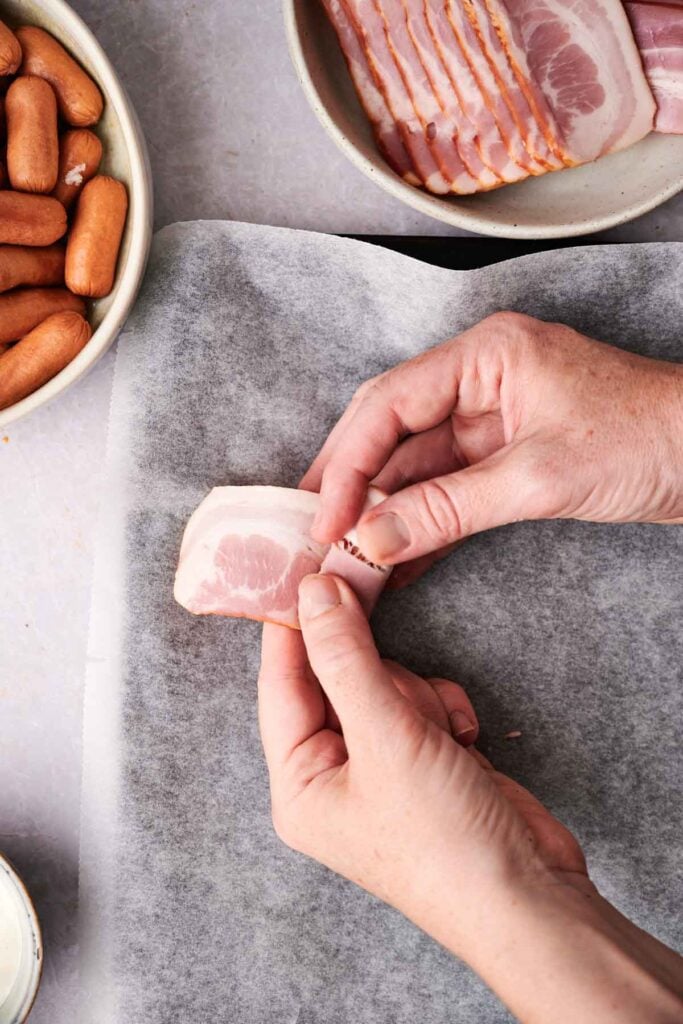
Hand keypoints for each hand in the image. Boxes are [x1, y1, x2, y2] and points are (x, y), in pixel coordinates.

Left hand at [258, 574, 682, 1022]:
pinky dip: (446, 710)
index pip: (281, 683)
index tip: (309, 569)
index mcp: (298, 783)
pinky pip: (421, 703)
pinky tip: (465, 741)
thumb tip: (314, 591)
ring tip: (442, 735)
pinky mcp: (423, 760)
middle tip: (401, 681)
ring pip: (387, 684)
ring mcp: (380, 767)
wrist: (529, 895)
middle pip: (338, 679)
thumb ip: (345, 657)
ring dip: (421, 697)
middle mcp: (331, 775)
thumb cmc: (443, 839)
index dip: (295, 626)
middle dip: (381, 678)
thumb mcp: (386, 737)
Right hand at [302, 313, 682, 574]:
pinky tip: (396, 559)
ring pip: (417, 465)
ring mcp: (493, 418)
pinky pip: (450, 488)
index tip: (323, 519)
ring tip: (345, 558)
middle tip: (314, 536)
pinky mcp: (508, 455)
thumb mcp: (539, 478)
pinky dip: (424, 523)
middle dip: (352, 485)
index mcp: (484, 355)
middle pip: (392, 432)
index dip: (346, 464)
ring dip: (384, 512)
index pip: (388, 404)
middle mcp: (479, 379)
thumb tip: (372, 539)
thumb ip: (449, 509)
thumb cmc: (649, 440)